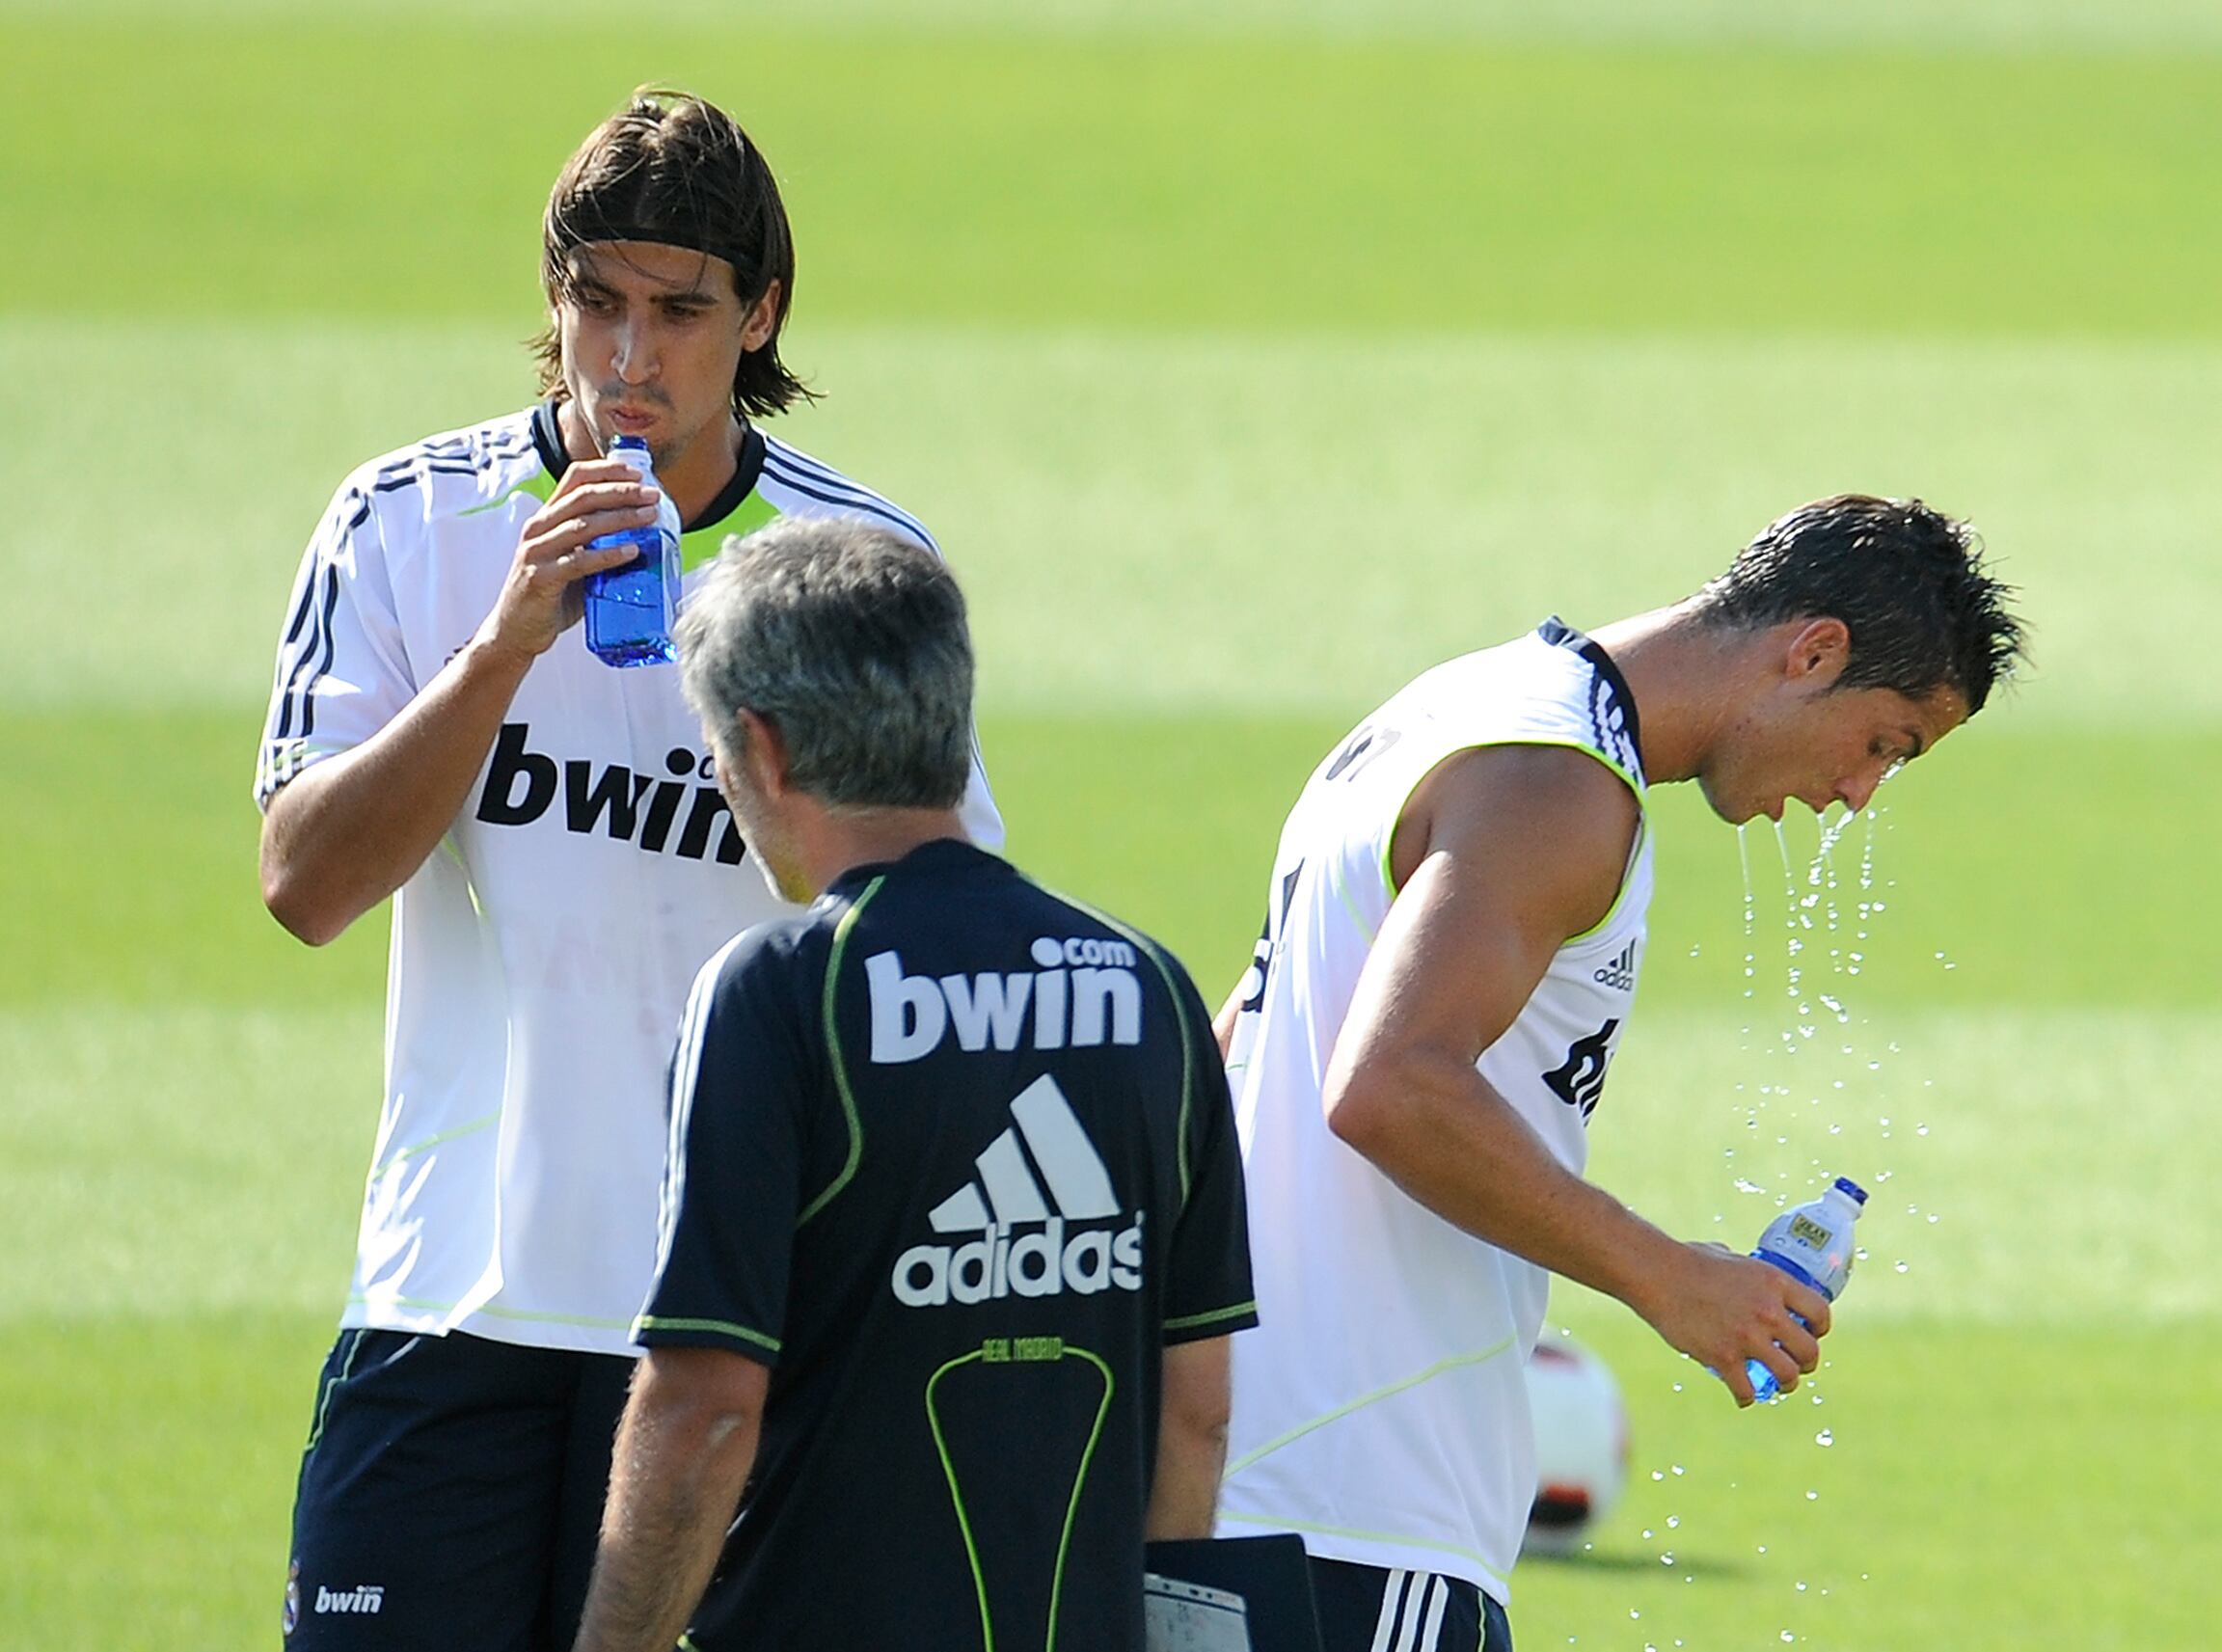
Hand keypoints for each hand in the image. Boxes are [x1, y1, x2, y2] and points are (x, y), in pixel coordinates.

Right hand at [477, 458, 660, 660]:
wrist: (515, 632)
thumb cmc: (550, 596)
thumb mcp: (574, 562)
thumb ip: (598, 546)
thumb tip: (647, 539)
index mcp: (547, 518)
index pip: (574, 479)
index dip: (606, 471)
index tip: (637, 474)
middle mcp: (538, 529)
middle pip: (583, 497)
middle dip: (621, 492)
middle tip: (652, 496)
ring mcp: (536, 552)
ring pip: (583, 525)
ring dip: (620, 518)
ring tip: (650, 517)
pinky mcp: (540, 578)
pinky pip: (578, 562)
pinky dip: (608, 555)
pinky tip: (632, 551)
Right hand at [1639, 1241, 1831, 1406]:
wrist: (1656, 1273)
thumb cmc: (1686, 1259)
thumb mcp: (1727, 1256)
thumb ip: (1743, 1269)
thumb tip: (1741, 1271)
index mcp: (1774, 1282)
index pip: (1820, 1312)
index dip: (1820, 1328)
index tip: (1812, 1334)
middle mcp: (1768, 1311)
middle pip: (1809, 1350)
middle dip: (1806, 1363)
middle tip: (1796, 1364)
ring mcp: (1747, 1337)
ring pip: (1787, 1375)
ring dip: (1786, 1384)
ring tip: (1778, 1385)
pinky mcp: (1723, 1357)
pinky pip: (1747, 1391)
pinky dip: (1746, 1398)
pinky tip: (1742, 1396)